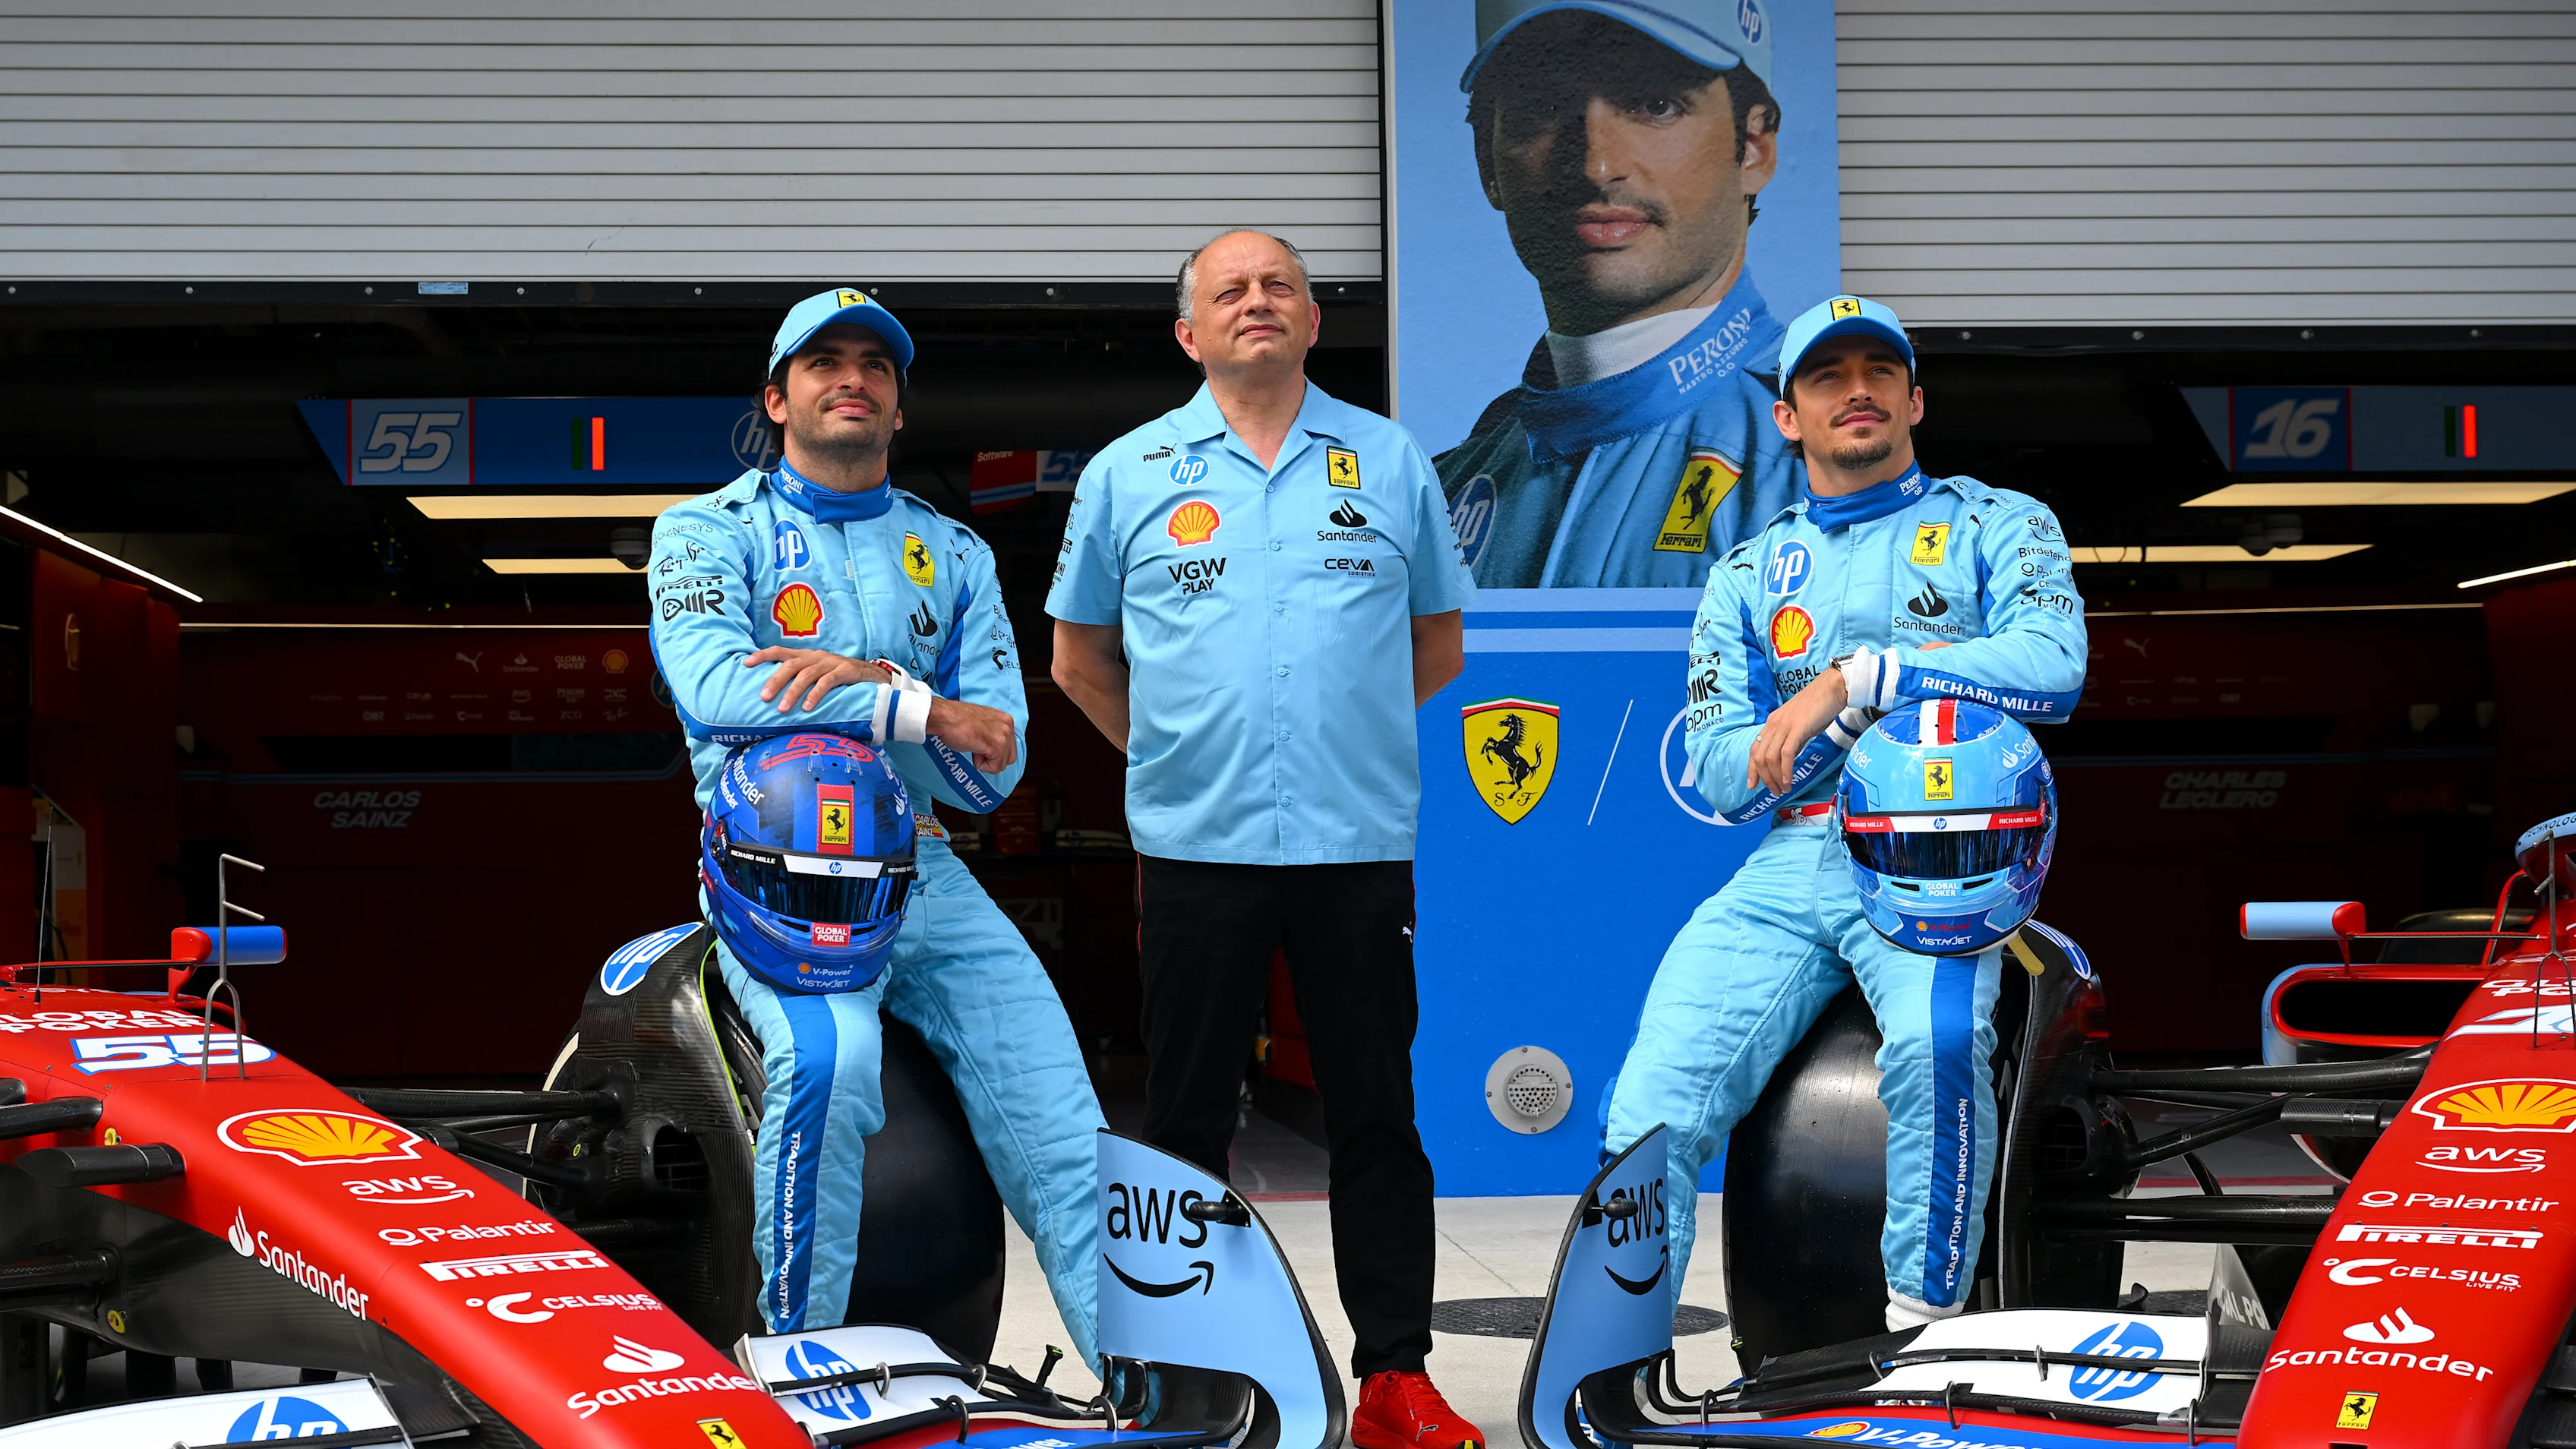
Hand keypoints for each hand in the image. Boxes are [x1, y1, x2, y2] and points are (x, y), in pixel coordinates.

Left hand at [744, 647, 891, 712]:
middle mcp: (816, 657)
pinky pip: (828, 682)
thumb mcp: (817, 675)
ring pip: (807, 675)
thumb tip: (774, 698)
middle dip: (775, 679)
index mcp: (806, 656)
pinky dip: (815, 695)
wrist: (873, 676)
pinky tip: (807, 708)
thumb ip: (800, 681)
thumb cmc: (839, 679)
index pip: (780, 651)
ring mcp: (831, 663)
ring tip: (782, 708)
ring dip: (792, 692)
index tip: (746, 663)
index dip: (763, 655)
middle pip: (791, 664)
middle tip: (764, 697)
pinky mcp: (845, 671)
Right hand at [927, 697, 1018, 772]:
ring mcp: (1004, 735)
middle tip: (977, 749)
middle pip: (1009, 758)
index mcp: (1005, 719)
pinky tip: (973, 751)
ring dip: (986, 761)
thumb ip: (991, 734)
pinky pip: (994, 767)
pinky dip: (981, 764)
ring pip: (1002, 764)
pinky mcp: (997, 746)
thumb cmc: (956, 720)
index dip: (993, 751)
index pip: (1009, 747)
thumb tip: (992, 749)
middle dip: (993, 759)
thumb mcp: (981, 725)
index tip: (979, 745)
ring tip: (973, 747)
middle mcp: (1008, 725)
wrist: (945, 718)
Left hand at [1746, 669, 1847, 794]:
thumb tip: (1788, 760)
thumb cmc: (1820, 706)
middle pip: (1760, 757)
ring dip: (1775, 777)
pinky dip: (1786, 769)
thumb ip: (1792, 741)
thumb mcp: (1800, 725)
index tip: (1752, 785)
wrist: (1833, 688)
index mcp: (1772, 723)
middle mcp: (1773, 724)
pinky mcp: (1797, 728)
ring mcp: (1784, 726)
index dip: (1752, 769)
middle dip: (1765, 778)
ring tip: (1784, 789)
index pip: (1754, 749)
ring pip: (1770, 757)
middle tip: (1774, 792)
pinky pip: (1786, 753)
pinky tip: (1789, 779)